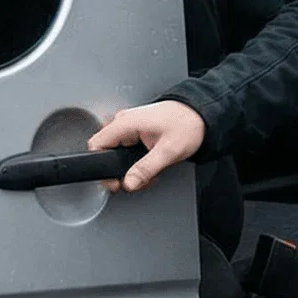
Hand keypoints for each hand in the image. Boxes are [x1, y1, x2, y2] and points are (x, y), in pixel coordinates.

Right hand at [88, 101, 205, 191]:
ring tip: (150, 172)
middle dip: (121, 171)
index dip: (102, 167)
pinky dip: (136, 161)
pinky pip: (127, 149)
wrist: (201, 114)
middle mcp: (124, 122)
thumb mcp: (167, 151)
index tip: (115, 180)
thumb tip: (128, 183)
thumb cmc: (187, 125)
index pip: (96, 145)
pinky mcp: (137, 130)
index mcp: (126, 123)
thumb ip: (145, 169)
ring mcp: (130, 126)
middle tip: (138, 179)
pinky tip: (150, 164)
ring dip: (131, 168)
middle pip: (107, 152)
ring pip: (117, 153)